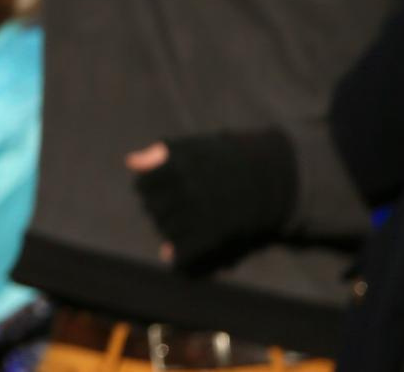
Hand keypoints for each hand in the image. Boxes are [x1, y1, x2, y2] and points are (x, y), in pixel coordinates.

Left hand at [128, 131, 296, 272]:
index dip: (149, 191)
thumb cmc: (231, 159)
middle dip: (159, 211)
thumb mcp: (194, 147)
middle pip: (153, 209)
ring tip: (180, 228)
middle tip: (172, 212)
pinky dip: (177, 256)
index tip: (159, 193)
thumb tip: (130, 162)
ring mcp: (200, 211)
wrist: (274, 178)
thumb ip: (159, 154)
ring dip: (168, 232)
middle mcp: (185, 187)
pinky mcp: (215, 233)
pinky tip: (174, 257)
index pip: (143, 185)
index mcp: (177, 164)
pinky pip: (184, 251)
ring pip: (166, 230)